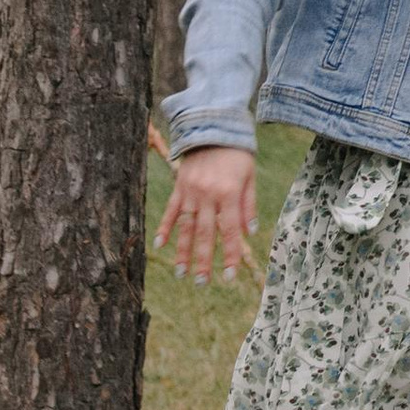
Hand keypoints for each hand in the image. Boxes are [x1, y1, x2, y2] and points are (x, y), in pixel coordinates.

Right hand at [156, 144, 257, 283]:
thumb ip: (248, 205)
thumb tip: (249, 233)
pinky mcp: (179, 186)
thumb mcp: (250, 177)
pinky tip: (160, 245)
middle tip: (200, 284)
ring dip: (182, 251)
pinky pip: (171, 210)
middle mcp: (207, 195)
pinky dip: (165, 228)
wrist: (213, 125)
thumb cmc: (237, 153)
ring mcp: (190, 191)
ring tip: (180, 273)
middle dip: (202, 261)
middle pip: (204, 233)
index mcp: (228, 193)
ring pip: (185, 226)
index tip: (228, 276)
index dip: (228, 254)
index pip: (229, 231)